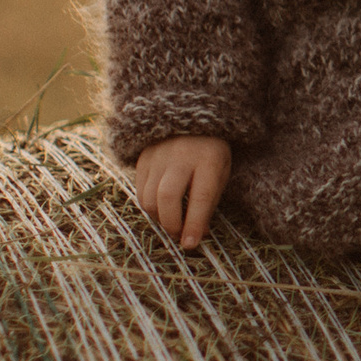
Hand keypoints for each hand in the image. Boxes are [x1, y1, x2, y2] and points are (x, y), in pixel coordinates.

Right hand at [133, 136, 230, 250]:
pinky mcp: (142, 158)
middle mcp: (180, 156)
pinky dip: (149, 206)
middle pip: (167, 197)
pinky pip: (139, 191)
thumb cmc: (210, 151)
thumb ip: (210, 201)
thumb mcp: (221, 171)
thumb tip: (197, 235)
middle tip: (178, 235)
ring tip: (172, 220)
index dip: (194, 223)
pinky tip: (161, 207)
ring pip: (148, 198)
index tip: (190, 244)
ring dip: (159, 217)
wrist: (189, 116)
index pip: (200, 197)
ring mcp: (157, 156)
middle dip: (171, 223)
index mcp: (208, 158)